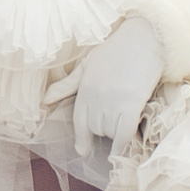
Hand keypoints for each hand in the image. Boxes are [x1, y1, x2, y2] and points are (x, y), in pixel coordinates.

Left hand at [71, 16, 163, 162]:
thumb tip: (45, 100)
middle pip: (95, 129)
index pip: (79, 121)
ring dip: (117, 134)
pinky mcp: (131, 104)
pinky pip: (124, 132)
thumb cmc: (116, 51)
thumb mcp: (87, 65)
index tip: (82, 151)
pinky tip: (123, 151)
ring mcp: (113, 101)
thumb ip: (66, 86)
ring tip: (125, 122)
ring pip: (110, 132)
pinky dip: (122, 145)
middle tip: (116, 122)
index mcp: (84, 88)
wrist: (144, 39)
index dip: (81, 139)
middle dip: (103, 131)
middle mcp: (96, 97)